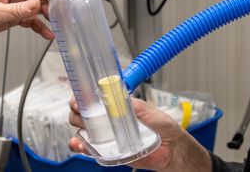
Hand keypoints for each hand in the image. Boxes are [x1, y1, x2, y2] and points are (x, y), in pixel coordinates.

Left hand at [0, 0, 52, 67]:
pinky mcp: (12, 17)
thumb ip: (18, 10)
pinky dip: (39, 26)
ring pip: (38, 8)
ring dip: (48, 16)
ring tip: (58, 25)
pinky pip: (30, 20)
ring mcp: (14, 6)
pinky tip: (46, 33)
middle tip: (65, 13)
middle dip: (54, 3)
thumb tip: (37, 4)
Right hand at [68, 97, 210, 171]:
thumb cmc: (166, 130)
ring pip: (84, 131)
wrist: (173, 151)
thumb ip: (137, 107)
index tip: (80, 97)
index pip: (97, 100)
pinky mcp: (110, 152)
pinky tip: (79, 145)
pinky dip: (81, 147)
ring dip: (76, 129)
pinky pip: (92, 150)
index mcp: (120, 108)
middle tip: (78, 111)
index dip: (85, 97)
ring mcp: (109, 137)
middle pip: (85, 114)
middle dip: (77, 112)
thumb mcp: (152, 113)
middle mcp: (111, 121)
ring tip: (79, 131)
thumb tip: (122, 100)